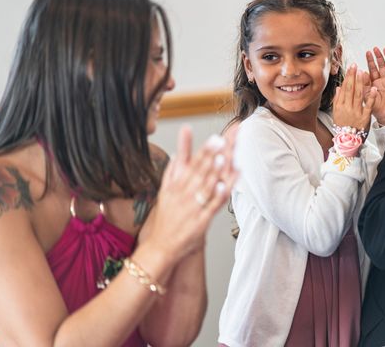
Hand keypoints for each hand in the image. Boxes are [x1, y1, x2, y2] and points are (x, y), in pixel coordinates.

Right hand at [142, 125, 236, 259]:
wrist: (160, 246)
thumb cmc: (166, 217)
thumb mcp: (165, 190)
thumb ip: (173, 170)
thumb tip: (178, 152)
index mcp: (176, 185)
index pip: (192, 164)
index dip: (204, 151)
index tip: (213, 138)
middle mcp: (183, 194)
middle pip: (199, 172)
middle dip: (210, 156)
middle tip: (220, 140)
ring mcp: (192, 208)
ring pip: (205, 187)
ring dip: (214, 173)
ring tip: (223, 158)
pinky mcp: (200, 222)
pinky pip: (210, 207)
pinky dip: (216, 196)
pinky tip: (223, 186)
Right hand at [332, 63, 376, 132]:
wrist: (347, 142)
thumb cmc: (342, 127)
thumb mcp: (336, 114)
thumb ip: (337, 100)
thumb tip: (338, 88)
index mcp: (339, 106)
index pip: (344, 88)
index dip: (348, 77)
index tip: (351, 68)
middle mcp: (347, 108)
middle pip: (350, 90)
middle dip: (353, 76)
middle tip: (356, 66)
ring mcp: (356, 113)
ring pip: (358, 95)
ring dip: (361, 83)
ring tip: (363, 72)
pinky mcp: (365, 118)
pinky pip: (368, 106)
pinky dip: (371, 97)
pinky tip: (374, 88)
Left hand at [365, 47, 384, 125]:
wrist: (384, 117)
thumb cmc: (374, 107)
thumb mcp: (366, 95)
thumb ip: (363, 84)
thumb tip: (362, 72)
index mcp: (374, 82)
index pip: (372, 68)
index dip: (370, 61)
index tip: (368, 52)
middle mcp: (383, 80)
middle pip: (382, 66)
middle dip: (379, 57)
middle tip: (376, 48)